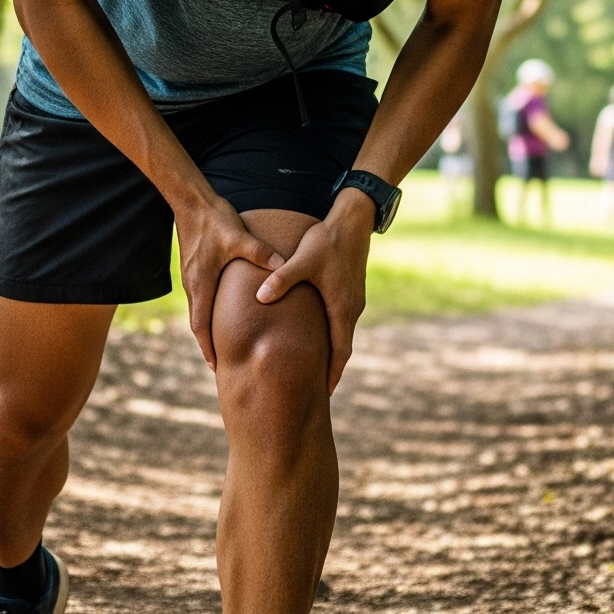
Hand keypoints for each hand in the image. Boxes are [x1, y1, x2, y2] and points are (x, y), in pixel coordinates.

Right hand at [177, 194, 283, 370]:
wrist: (191, 201)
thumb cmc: (214, 221)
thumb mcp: (239, 238)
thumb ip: (261, 254)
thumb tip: (283, 267)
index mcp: (201, 284)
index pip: (201, 326)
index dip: (208, 348)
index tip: (216, 366)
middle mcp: (193, 284)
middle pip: (198, 323)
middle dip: (208, 345)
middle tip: (221, 364)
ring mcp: (191, 275)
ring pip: (199, 310)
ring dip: (208, 328)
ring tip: (223, 344)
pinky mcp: (194, 267)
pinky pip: (201, 296)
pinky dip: (209, 311)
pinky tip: (222, 311)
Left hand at [254, 190, 371, 390]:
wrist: (353, 220)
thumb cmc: (326, 240)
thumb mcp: (302, 260)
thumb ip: (281, 280)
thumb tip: (260, 298)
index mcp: (341, 306)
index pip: (340, 350)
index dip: (332, 372)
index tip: (325, 392)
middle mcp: (351, 307)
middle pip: (343, 346)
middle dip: (332, 368)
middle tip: (320, 389)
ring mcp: (353, 299)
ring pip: (342, 332)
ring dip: (333, 351)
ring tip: (317, 367)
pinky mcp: (351, 290)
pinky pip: (342, 319)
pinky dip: (334, 333)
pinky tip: (320, 335)